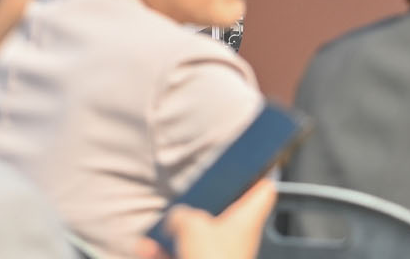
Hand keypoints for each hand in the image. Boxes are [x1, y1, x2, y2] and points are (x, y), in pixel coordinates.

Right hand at [137, 180, 274, 258]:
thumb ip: (182, 214)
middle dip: (200, 205)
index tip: (254, 159)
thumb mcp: (191, 224)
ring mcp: (219, 256)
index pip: (263, 191)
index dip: (259, 173)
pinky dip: (163, 252)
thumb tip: (177, 218)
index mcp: (245, 221)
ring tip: (154, 231)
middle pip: (223, 213)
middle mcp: (236, 238)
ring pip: (195, 237)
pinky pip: (180, 254)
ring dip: (172, 233)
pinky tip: (147, 248)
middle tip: (190, 194)